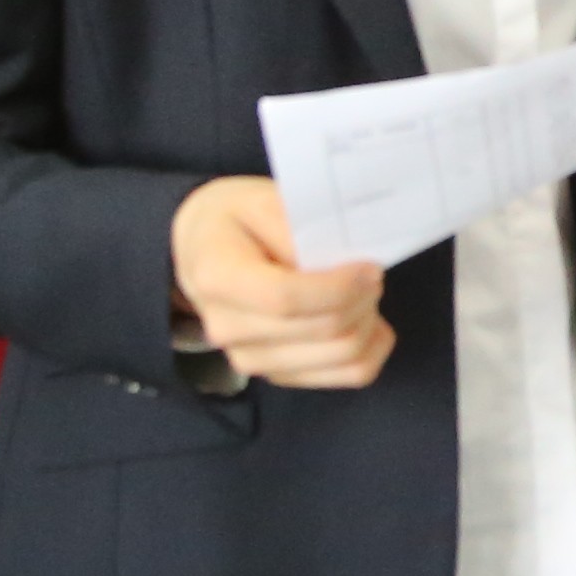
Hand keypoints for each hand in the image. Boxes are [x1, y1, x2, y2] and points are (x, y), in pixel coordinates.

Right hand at [168, 176, 393, 390]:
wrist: (204, 253)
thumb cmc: (236, 221)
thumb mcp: (260, 199)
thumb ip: (293, 226)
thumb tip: (332, 260)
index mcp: (219, 278)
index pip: (285, 298)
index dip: (338, 288)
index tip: (369, 268)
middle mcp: (227, 328)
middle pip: (320, 330)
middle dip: (363, 300)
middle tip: (371, 273)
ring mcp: (250, 358)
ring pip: (340, 358)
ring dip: (368, 322)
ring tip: (365, 292)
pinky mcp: (276, 374)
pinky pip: (344, 376)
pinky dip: (371, 350)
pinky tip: (369, 321)